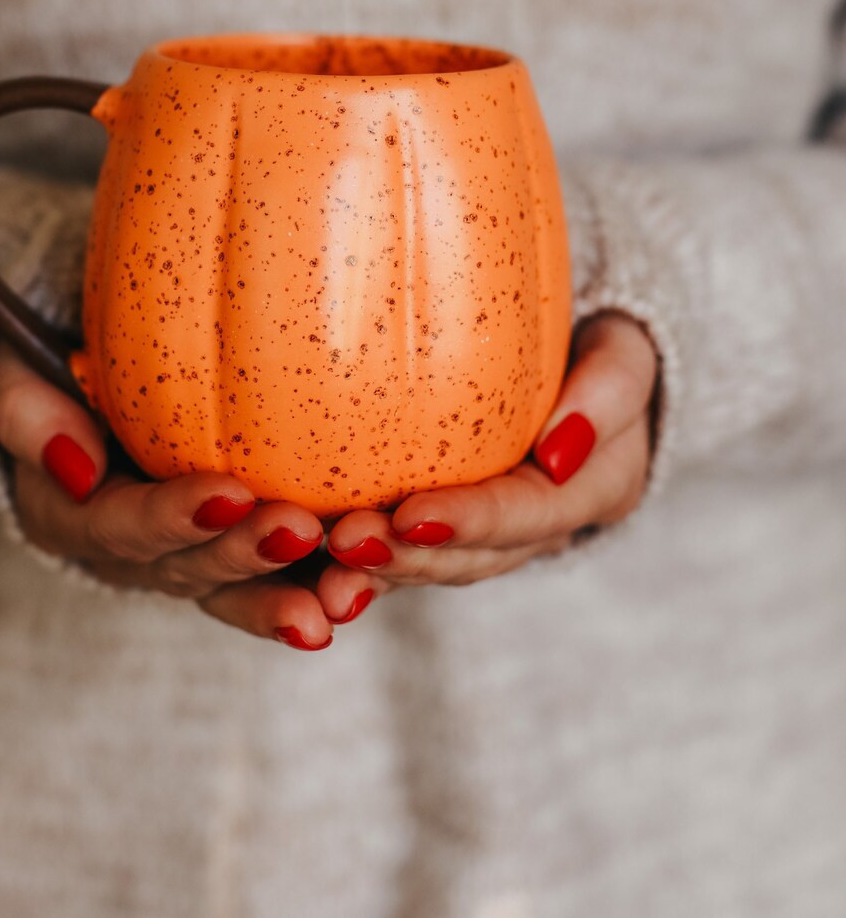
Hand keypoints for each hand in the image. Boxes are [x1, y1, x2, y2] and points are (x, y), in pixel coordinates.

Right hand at [0, 338, 335, 650]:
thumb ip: (29, 415)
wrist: (86, 374)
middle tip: (301, 530)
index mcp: (72, 516)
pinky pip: (276, 582)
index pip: (122, 525)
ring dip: (288, 596)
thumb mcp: (18, 376)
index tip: (230, 493)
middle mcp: (131, 555)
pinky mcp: (235, 555)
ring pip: (238, 591)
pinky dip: (316, 590)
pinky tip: (361, 595)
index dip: (173, 516)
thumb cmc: (53, 363)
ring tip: (342, 598)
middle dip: (244, 555)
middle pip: (188, 569)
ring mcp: (186, 562)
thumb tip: (77, 467)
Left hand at [313, 312, 658, 623]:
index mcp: (586, 495)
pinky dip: (348, 563)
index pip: (523, 516)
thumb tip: (557, 452)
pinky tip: (298, 564)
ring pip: (426, 566)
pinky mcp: (438, 522)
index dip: (469, 522)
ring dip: (372, 574)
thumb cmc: (603, 349)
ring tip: (317, 572)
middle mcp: (531, 530)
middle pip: (467, 558)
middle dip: (406, 558)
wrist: (587, 366)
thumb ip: (606, 394)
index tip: (411, 516)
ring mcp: (484, 534)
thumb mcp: (625, 357)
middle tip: (345, 542)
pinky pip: (396, 548)